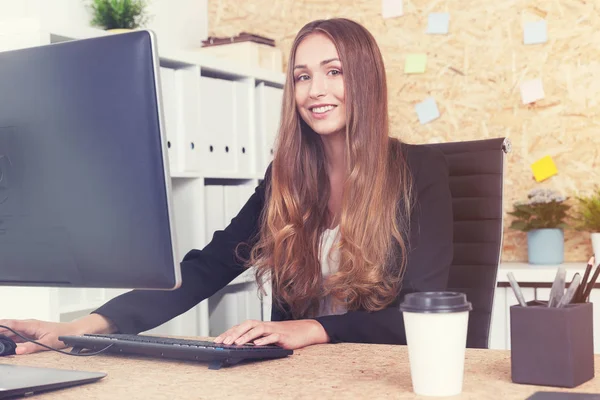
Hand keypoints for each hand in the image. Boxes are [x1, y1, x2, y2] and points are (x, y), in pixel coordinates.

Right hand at [0, 314, 114, 354]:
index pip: (11, 324)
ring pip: (11, 332)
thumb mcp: (48, 342)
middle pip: (8, 327)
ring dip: (2, 335)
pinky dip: (8, 339)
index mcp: (31, 325)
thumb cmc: (63, 334)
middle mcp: (28, 326)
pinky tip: (3, 344)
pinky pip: (16, 336)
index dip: (0, 326)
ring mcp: (29, 330)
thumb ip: (32, 347)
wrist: (73, 332)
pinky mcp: (30, 335)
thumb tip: (18, 350)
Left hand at [213, 319, 329, 349]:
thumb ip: (255, 338)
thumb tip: (239, 344)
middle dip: (234, 333)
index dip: (229, 332)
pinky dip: (264, 340)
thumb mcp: (268, 336)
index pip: (241, 327)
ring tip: (237, 344)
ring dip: (246, 336)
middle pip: (247, 325)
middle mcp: (265, 325)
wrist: (305, 330)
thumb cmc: (286, 334)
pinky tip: (257, 345)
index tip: (218, 340)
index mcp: (260, 325)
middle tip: (223, 342)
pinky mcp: (282, 336)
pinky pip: (272, 337)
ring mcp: (274, 329)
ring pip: (257, 330)